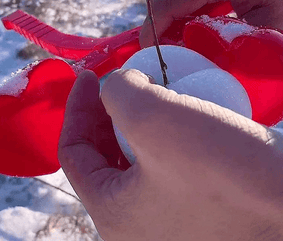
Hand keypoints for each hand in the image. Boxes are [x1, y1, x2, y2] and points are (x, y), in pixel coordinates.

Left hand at [59, 69, 282, 240]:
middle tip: (121, 80)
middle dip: (106, 112)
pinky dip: (161, 131)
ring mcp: (165, 212)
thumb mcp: (154, 118)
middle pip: (101, 154)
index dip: (76, 108)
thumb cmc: (223, 168)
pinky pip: (161, 160)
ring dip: (135, 118)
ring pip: (132, 155)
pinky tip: (176, 109)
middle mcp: (135, 220)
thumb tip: (119, 86)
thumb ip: (119, 93)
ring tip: (149, 89)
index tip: (90, 76)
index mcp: (114, 212)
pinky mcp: (191, 200)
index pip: (74, 152)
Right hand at [140, 0, 282, 47]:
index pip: (168, 3)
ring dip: (168, 21)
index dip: (153, 30)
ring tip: (173, 47)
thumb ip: (224, 42)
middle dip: (156, 26)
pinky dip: (181, 15)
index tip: (150, 55)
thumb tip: (190, 55)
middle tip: (160, 54)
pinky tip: (188, 33)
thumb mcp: (265, 29)